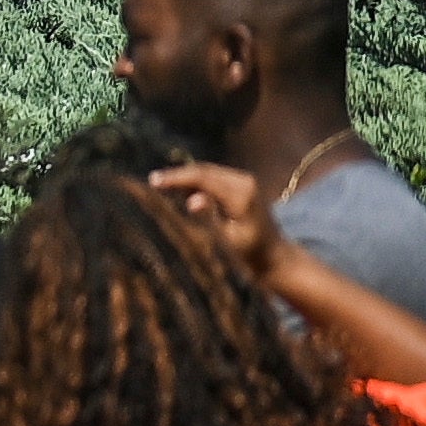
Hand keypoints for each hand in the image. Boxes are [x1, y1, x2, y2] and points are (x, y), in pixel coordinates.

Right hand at [148, 161, 284, 284]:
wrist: (273, 254)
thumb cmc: (249, 251)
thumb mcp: (228, 238)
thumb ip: (210, 217)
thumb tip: (193, 201)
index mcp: (241, 194)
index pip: (203, 178)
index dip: (177, 178)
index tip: (153, 181)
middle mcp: (244, 181)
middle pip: (205, 170)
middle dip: (178, 174)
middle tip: (152, 180)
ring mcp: (245, 181)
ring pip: (208, 172)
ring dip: (186, 176)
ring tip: (161, 184)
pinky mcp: (242, 185)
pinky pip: (214, 177)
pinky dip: (196, 180)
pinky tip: (180, 188)